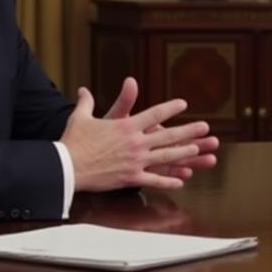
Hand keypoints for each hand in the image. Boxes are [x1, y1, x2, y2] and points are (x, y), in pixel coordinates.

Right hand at [61, 85, 210, 190]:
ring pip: (166, 157)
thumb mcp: (81, 117)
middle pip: (168, 135)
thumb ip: (87, 102)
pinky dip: (168, 181)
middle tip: (205, 128)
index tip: (183, 104)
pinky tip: (181, 181)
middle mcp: (135, 142)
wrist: (67, 166)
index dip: (170, 108)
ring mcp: (135, 161)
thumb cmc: (74, 141)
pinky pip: (154, 180)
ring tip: (199, 150)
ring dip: (184, 153)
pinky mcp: (131, 178)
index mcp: (126, 126)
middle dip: (188, 131)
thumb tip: (83, 90)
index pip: (154, 114)